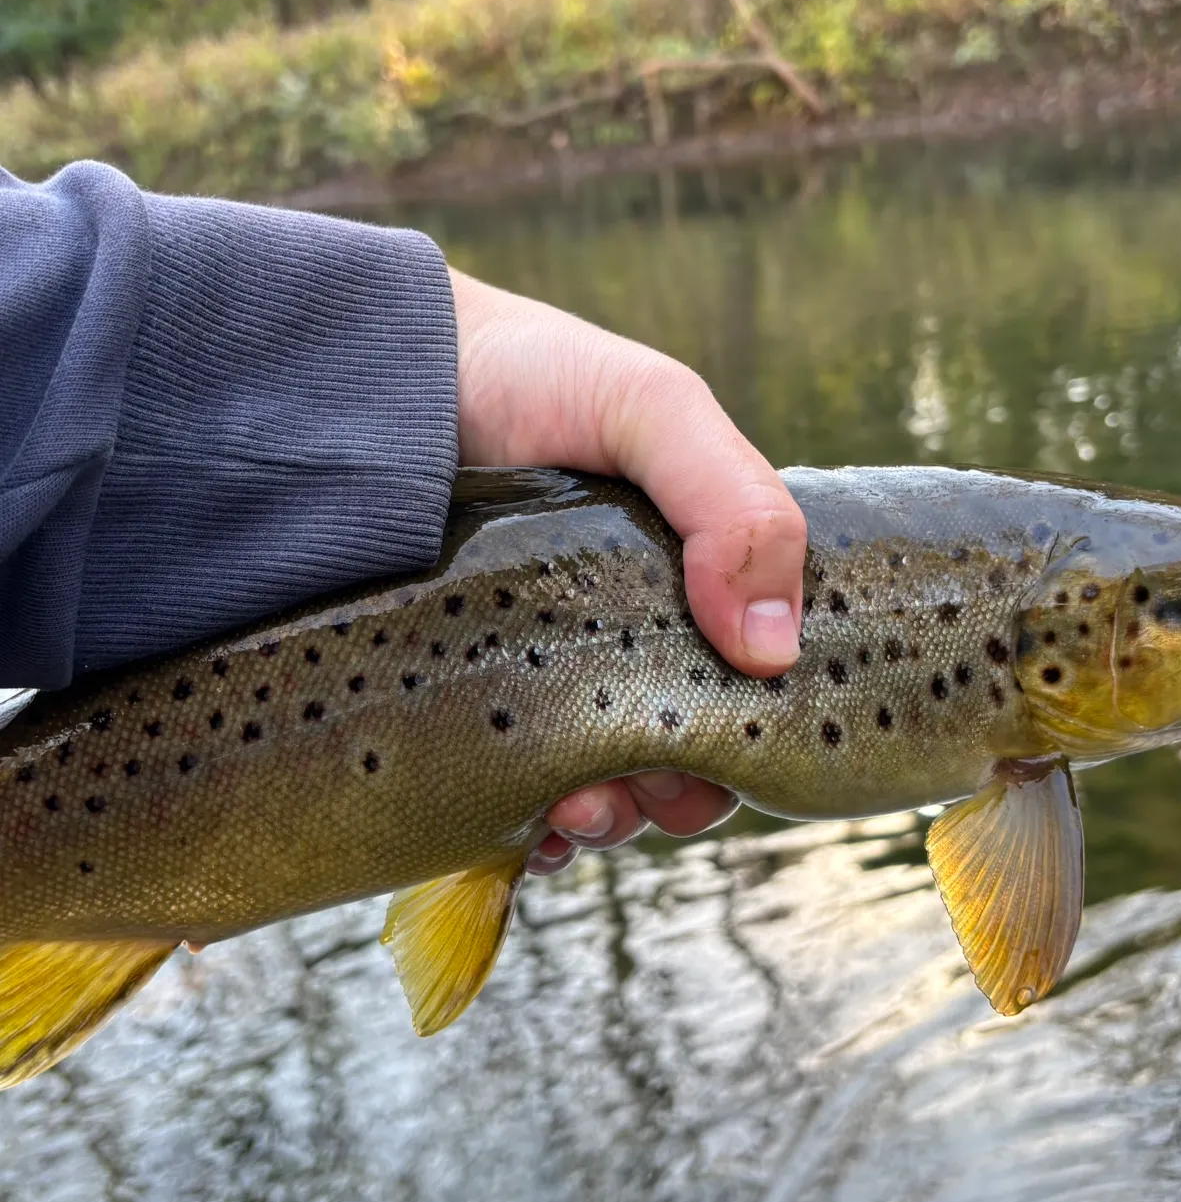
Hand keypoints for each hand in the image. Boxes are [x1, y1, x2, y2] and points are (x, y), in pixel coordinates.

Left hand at [449, 268, 806, 875]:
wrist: (386, 372)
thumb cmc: (532, 377)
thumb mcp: (653, 410)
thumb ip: (734, 505)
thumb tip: (773, 651)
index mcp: (689, 587)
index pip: (745, 690)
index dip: (743, 743)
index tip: (711, 760)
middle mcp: (623, 640)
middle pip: (676, 758)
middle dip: (666, 796)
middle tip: (623, 791)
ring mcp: (539, 675)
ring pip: (598, 788)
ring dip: (602, 819)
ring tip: (569, 808)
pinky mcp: (463, 701)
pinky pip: (505, 795)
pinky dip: (527, 829)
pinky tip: (521, 828)